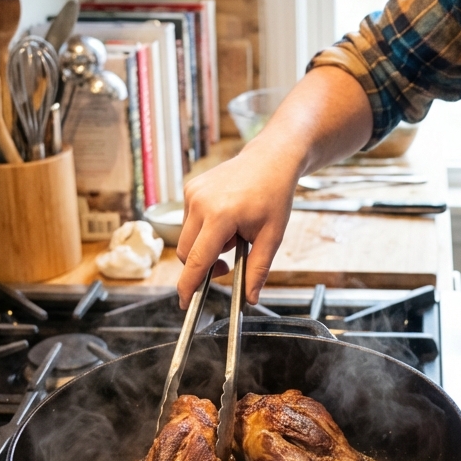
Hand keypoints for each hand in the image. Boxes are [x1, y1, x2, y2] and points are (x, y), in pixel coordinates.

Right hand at [176, 145, 297, 307]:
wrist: (271, 159)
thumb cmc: (274, 194)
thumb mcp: (272, 236)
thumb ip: (258, 269)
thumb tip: (250, 297)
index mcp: (220, 216)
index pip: (197, 260)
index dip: (189, 286)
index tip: (186, 302)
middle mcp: (200, 203)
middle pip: (187, 253)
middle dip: (204, 264)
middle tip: (230, 262)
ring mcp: (192, 193)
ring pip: (187, 238)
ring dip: (206, 245)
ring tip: (234, 233)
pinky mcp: (190, 188)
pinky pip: (189, 221)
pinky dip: (204, 229)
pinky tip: (226, 218)